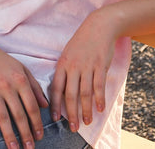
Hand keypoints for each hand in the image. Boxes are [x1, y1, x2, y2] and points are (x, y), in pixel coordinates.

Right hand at [0, 39, 48, 148]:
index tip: (39, 136)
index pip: (32, 106)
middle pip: (18, 114)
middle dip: (25, 133)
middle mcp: (7, 85)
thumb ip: (35, 87)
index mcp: (20, 80)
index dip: (37, 123)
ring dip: (8, 134)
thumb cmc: (3, 62)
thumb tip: (45, 105)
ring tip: (14, 148)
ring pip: (2, 116)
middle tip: (29, 148)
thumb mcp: (22, 70)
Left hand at [49, 9, 116, 131]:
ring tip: (87, 121)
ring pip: (85, 93)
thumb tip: (60, 92)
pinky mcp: (100, 65)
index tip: (55, 119)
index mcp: (62, 64)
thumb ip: (64, 72)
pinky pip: (99, 85)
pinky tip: (100, 108)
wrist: (99, 26)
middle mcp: (73, 67)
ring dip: (86, 110)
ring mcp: (87, 66)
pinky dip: (99, 99)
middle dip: (71, 113)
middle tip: (73, 127)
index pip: (55, 88)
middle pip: (70, 95)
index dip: (55, 105)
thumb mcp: (68, 54)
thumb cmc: (82, 42)